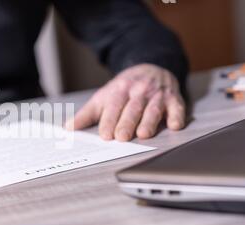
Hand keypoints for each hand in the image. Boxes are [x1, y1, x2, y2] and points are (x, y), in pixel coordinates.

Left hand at [65, 64, 185, 140]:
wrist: (151, 66)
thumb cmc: (125, 88)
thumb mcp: (104, 96)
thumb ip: (87, 113)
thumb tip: (68, 128)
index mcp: (119, 90)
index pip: (113, 106)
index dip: (109, 120)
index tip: (105, 135)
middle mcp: (138, 91)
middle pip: (132, 108)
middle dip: (127, 122)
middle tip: (122, 137)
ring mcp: (157, 94)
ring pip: (153, 108)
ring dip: (149, 121)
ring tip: (143, 134)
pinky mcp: (173, 98)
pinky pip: (177, 106)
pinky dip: (177, 115)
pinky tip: (175, 125)